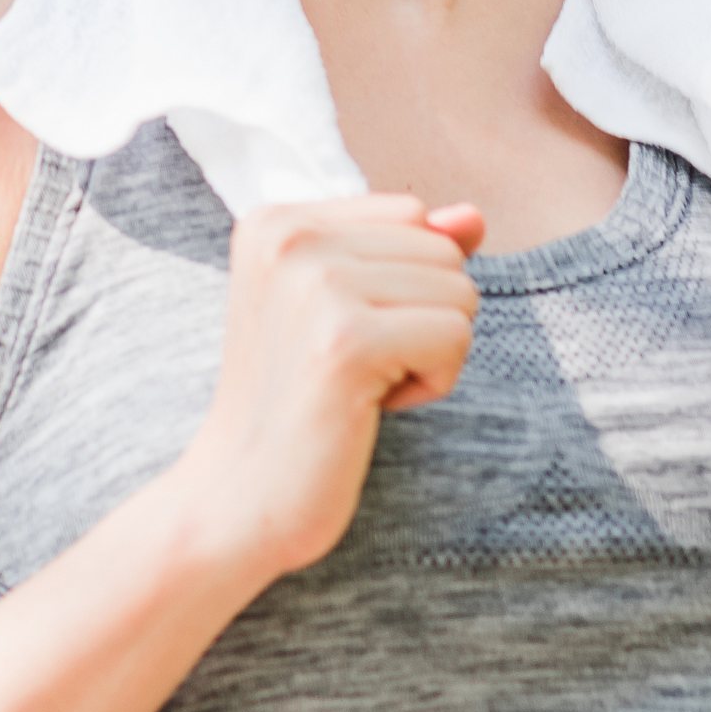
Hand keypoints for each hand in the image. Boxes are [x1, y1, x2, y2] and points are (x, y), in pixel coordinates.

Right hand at [182, 193, 483, 578]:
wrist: (237, 497)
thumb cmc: (300, 401)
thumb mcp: (350, 305)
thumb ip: (411, 248)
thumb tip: (473, 215)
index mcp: (278, 220)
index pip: (413, 214)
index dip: (402, 282)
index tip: (337, 332)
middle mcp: (290, 239)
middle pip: (443, 250)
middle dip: (422, 316)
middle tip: (350, 366)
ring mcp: (316, 286)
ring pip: (460, 292)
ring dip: (428, 352)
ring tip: (358, 385)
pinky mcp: (347, 341)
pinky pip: (456, 337)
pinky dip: (432, 383)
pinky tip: (370, 407)